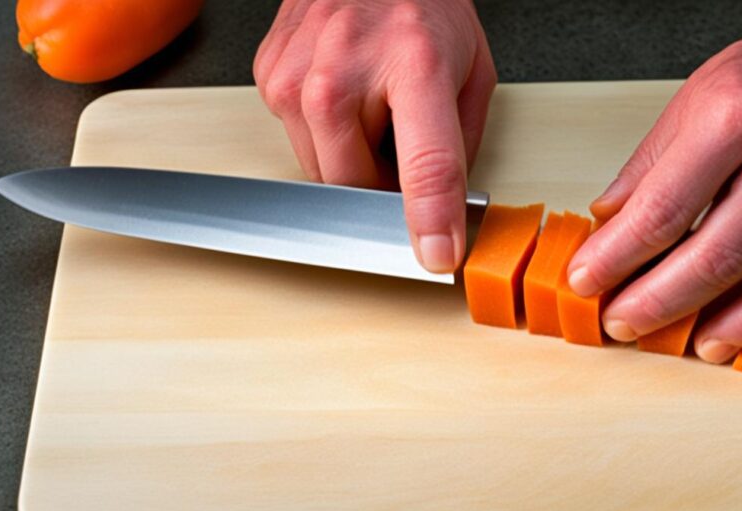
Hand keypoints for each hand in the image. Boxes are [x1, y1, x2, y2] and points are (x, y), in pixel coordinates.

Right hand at [253, 0, 495, 272]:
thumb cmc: (422, 4)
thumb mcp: (472, 70)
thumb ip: (459, 147)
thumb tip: (446, 211)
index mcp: (414, 65)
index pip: (423, 163)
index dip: (430, 218)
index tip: (436, 254)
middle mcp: (345, 70)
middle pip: (355, 184)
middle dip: (381, 186)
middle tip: (400, 148)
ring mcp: (297, 75)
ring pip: (322, 172)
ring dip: (350, 160)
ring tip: (372, 107)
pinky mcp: (269, 79)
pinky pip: (299, 142)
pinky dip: (324, 134)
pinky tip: (342, 96)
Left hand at [565, 0, 741, 361]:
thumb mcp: (698, 94)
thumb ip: (649, 163)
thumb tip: (608, 220)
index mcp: (737, 118)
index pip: (664, 208)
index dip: (617, 256)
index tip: (586, 281)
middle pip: (719, 258)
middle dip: (661, 304)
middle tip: (627, 324)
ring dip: (737, 329)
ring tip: (702, 347)